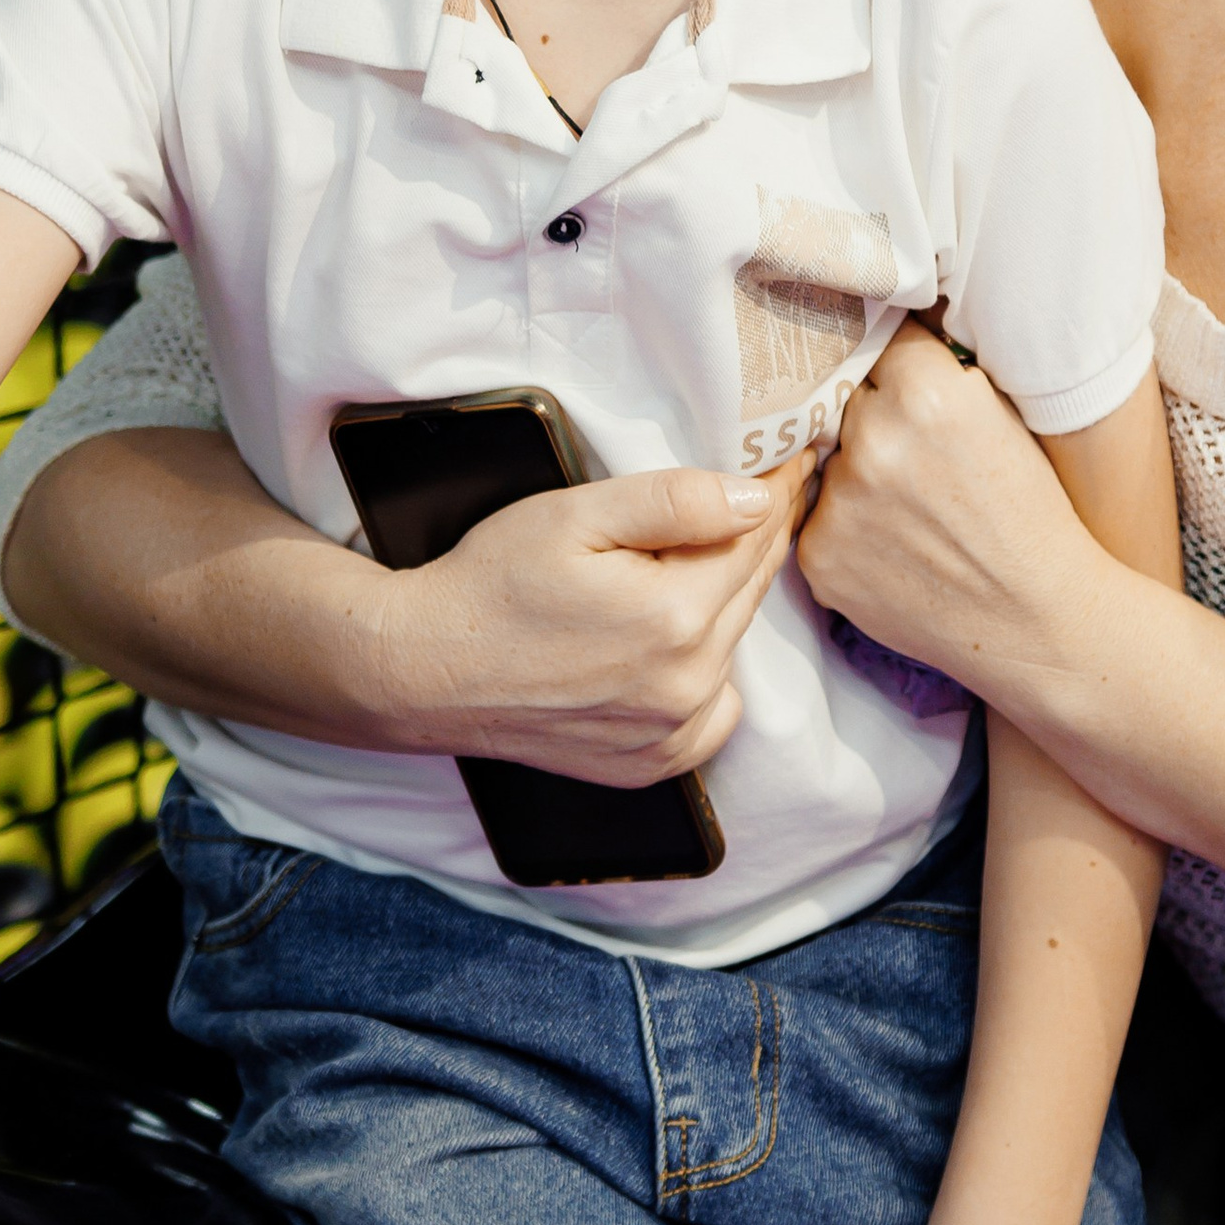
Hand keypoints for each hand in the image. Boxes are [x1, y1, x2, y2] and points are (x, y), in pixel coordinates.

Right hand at [401, 457, 812, 786]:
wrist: (428, 669)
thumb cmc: (493, 581)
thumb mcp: (575, 516)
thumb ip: (674, 502)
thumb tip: (757, 499)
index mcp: (676, 617)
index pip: (754, 539)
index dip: (775, 493)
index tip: (795, 461)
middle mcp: (687, 685)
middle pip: (750, 590)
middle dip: (757, 539)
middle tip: (770, 492)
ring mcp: (672, 734)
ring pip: (734, 645)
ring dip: (728, 602)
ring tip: (702, 561)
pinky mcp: (654, 763)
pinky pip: (715, 710)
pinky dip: (709, 673)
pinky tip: (677, 643)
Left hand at [799, 324, 1089, 690]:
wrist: (1039, 620)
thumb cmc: (1031, 515)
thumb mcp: (1004, 418)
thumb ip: (942, 374)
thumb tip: (891, 330)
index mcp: (927, 394)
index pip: (884, 343)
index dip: (906, 372)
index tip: (917, 393)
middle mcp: (874, 441)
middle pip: (850, 400)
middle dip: (877, 419)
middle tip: (920, 462)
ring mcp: (839, 502)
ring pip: (831, 461)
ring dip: (857, 475)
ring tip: (912, 513)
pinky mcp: (818, 556)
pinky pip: (818, 516)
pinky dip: (846, 527)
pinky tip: (893, 548)